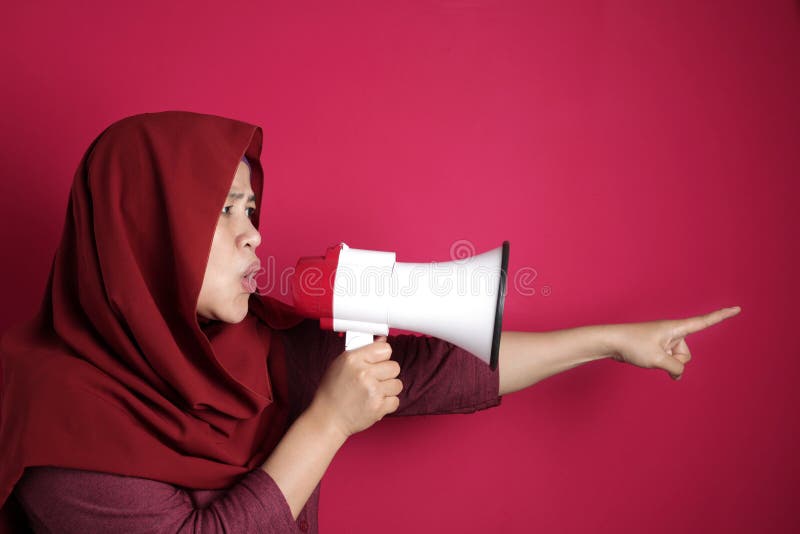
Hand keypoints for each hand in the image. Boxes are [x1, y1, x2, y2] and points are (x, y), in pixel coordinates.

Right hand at [310, 335, 402, 438]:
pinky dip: (387, 404)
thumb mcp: (341, 365)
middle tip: (375, 380)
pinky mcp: (378, 407)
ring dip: (388, 389)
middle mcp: (363, 373)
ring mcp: (372, 390)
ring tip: (374, 392)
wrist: (327, 418)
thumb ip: (363, 352)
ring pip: (398, 384)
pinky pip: (396, 400)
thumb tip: (382, 340)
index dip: (382, 357)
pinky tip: (374, 403)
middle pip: (395, 367)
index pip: (385, 349)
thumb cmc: (332, 392)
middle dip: (387, 374)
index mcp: (353, 359)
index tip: (378, 362)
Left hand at [608, 306, 740, 380]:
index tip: (738, 308)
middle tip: (653, 354)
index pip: (704, 322)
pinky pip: (667, 361)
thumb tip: (678, 375)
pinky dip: (662, 365)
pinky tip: (648, 361)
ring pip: (676, 360)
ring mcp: (664, 341)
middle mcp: (672, 332)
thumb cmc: (632, 345)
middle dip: (675, 361)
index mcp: (675, 328)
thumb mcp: (658, 359)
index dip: (722, 316)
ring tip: (645, 355)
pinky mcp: (657, 348)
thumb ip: (675, 368)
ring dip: (665, 364)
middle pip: (686, 354)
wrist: (610, 341)